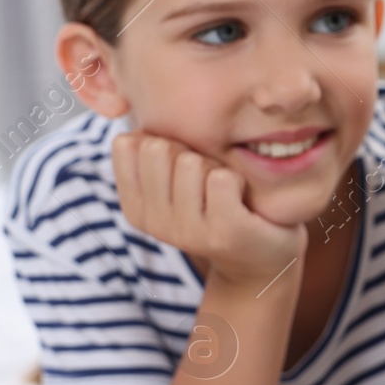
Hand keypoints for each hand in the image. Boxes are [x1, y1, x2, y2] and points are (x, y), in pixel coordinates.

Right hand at [111, 131, 307, 288]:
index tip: (178, 165)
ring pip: (191, 162)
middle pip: (159, 147)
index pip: (126, 145)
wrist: (258, 253)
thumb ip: (149, 153)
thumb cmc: (214, 201)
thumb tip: (135, 131)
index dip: (160, 141)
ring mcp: (188, 232)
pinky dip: (237, 179)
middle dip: (188, 151)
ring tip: (224, 190)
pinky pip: (222, 178)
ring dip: (215, 166)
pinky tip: (241, 199)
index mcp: (135, 207)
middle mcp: (155, 223)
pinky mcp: (223, 233)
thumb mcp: (172, 179)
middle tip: (206, 178)